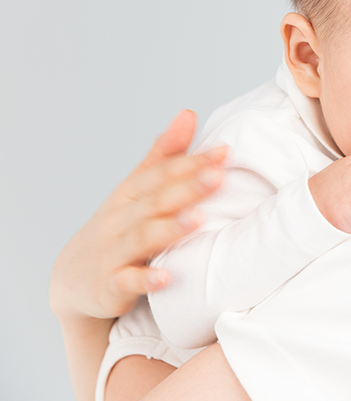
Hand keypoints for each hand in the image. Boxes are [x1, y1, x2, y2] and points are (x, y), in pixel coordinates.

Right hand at [49, 110, 226, 322]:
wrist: (74, 279)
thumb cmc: (119, 226)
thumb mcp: (137, 187)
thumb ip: (165, 154)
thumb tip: (188, 114)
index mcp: (131, 192)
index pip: (163, 173)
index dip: (193, 162)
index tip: (226, 151)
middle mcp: (121, 219)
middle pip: (155, 200)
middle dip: (187, 188)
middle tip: (219, 176)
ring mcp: (114, 252)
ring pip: (142, 237)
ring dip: (170, 228)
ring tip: (198, 219)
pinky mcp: (109, 285)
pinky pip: (126, 282)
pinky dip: (144, 280)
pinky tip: (165, 277)